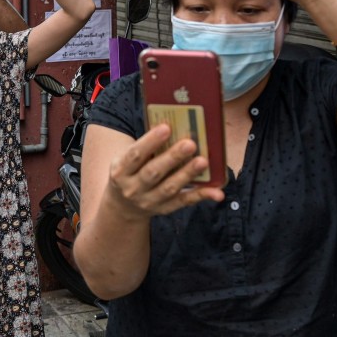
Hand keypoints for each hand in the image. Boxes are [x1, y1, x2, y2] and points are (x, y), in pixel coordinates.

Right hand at [106, 124, 224, 218]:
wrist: (122, 206)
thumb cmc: (129, 173)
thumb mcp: (125, 161)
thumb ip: (143, 148)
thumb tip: (171, 128)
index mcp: (120, 171)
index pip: (134, 155)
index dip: (150, 141)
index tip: (166, 127)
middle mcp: (132, 188)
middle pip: (153, 172)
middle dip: (172, 157)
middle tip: (190, 143)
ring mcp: (148, 201)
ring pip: (169, 188)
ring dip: (187, 174)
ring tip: (202, 161)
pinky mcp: (164, 209)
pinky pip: (184, 202)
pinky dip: (201, 196)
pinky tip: (217, 192)